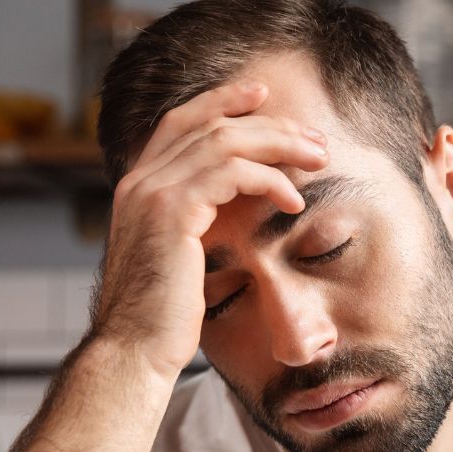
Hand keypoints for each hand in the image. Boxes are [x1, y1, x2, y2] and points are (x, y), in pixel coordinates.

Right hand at [88, 80, 329, 379]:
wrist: (134, 353)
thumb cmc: (161, 323)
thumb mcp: (178, 266)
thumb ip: (194, 232)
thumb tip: (226, 224)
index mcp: (138, 189)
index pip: (181, 124)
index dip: (221, 102)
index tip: (264, 98)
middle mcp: (139, 181)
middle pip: (208, 124)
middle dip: (267, 123)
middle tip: (312, 138)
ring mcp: (152, 192)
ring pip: (224, 140)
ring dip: (279, 145)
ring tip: (317, 160)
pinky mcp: (172, 212)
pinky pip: (230, 173)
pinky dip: (268, 179)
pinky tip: (293, 200)